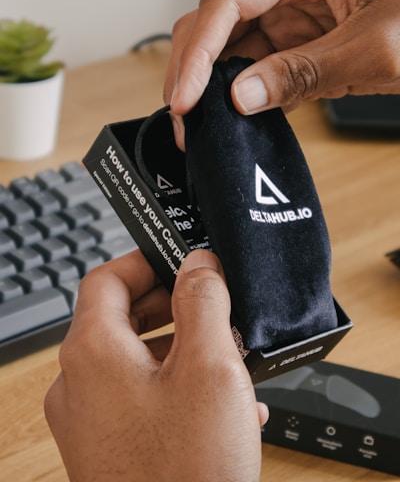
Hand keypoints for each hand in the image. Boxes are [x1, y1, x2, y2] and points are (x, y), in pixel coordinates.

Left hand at [45, 249, 267, 481]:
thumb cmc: (187, 472)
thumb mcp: (209, 367)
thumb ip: (202, 301)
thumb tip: (198, 264)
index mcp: (92, 353)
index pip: (107, 278)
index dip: (145, 261)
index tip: (178, 260)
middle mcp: (78, 384)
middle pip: (120, 317)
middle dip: (171, 306)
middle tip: (210, 306)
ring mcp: (88, 418)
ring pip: (134, 357)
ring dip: (179, 347)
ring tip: (224, 357)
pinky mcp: (106, 444)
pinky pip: (138, 395)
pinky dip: (174, 384)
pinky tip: (219, 403)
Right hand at [164, 0, 399, 149]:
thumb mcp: (373, 49)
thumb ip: (303, 72)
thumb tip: (240, 95)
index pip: (228, 3)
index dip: (197, 52)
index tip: (185, 97)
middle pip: (216, 22)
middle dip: (191, 68)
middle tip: (183, 116)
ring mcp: (292, 16)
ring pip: (230, 47)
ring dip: (211, 86)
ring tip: (202, 124)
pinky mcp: (298, 44)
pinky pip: (255, 66)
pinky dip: (241, 94)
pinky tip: (235, 118)